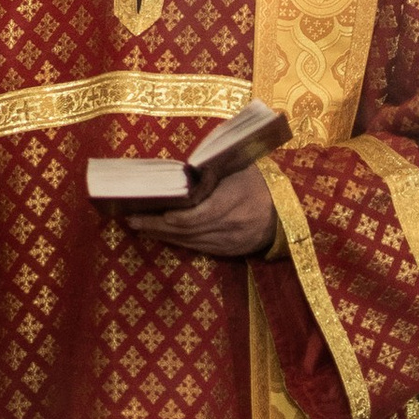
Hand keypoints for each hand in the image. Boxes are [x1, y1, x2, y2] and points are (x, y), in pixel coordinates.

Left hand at [128, 164, 276, 258]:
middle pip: (188, 229)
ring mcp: (230, 241)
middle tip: (132, 218)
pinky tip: (161, 234)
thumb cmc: (260, 182)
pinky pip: (197, 248)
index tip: (152, 210)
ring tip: (139, 226)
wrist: (286, 213)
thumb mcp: (241, 166)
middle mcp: (232, 225)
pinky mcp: (228, 252)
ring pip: (190, 241)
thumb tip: (182, 167)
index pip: (199, 214)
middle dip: (157, 225)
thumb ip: (213, 167)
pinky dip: (177, 241)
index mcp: (236, 199)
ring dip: (162, 235)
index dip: (174, 217)